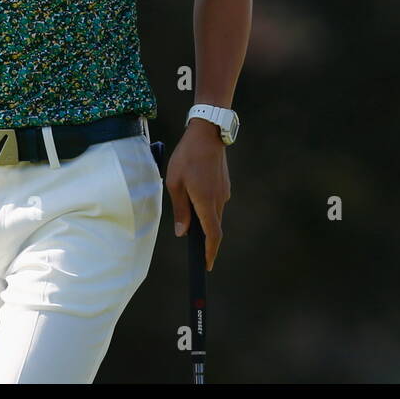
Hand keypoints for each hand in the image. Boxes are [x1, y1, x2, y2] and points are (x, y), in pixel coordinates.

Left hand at [165, 118, 230, 270]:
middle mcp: (219, 200)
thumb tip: (183, 232)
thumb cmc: (187, 157)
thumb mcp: (175, 183)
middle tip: (196, 252)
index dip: (210, 252)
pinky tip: (195, 199)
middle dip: (206, 241)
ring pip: (214, 214)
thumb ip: (180, 210)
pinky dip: (207, 208)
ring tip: (189, 219)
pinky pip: (216, 202)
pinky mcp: (224, 184)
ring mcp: (224, 192)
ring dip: (205, 221)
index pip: (213, 234)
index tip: (207, 265)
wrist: (208, 133)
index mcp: (206, 201)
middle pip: (214, 227)